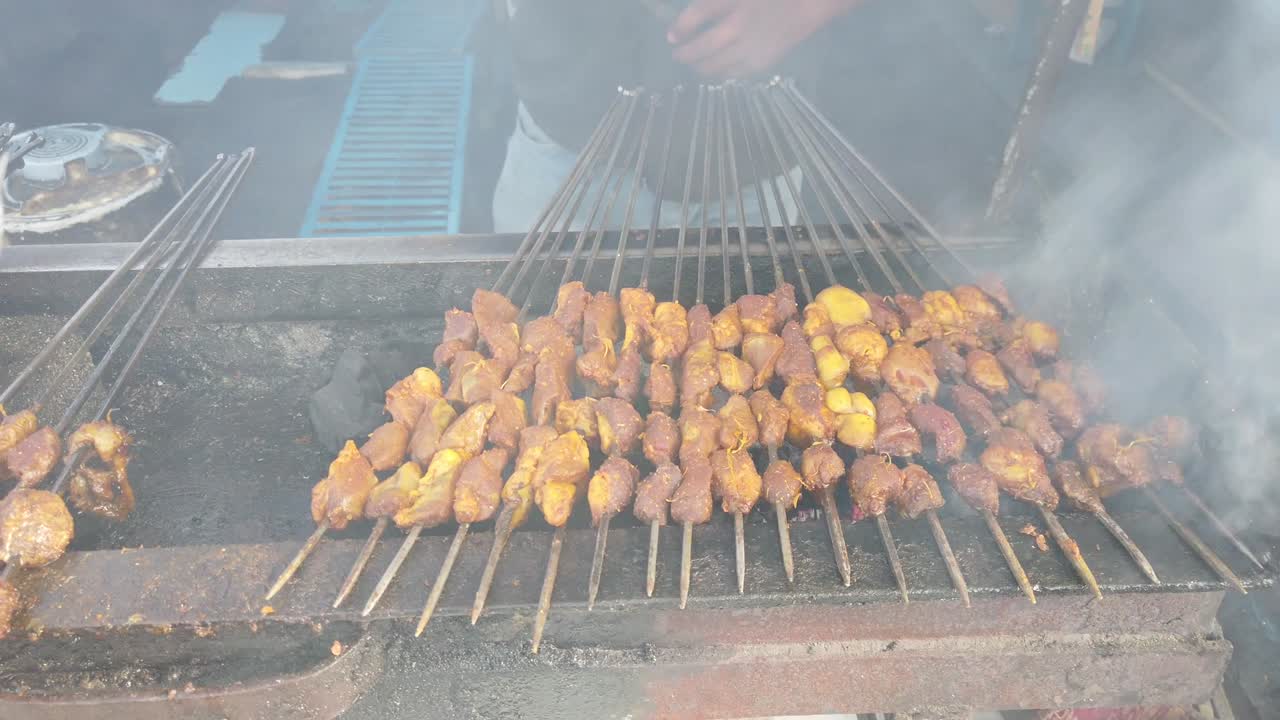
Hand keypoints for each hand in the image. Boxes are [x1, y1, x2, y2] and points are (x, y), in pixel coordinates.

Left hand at [667, 0, 858, 78]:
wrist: (810, 4)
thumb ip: (713, 6)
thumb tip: (686, 25)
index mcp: (734, 3)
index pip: (697, 15)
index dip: (679, 28)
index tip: (670, 38)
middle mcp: (738, 27)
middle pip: (701, 47)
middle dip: (685, 54)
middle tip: (678, 55)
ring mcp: (750, 48)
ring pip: (714, 66)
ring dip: (699, 67)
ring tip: (695, 65)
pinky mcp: (761, 63)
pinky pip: (732, 74)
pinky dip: (720, 73)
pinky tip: (717, 70)